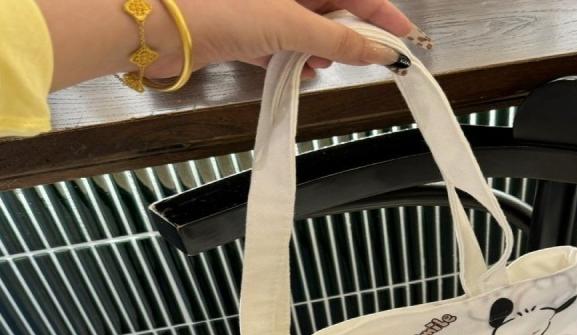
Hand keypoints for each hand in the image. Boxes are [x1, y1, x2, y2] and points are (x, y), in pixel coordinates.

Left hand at [37, 0, 419, 90]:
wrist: (155, 29)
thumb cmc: (214, 7)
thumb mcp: (288, 23)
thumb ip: (338, 39)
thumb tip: (379, 50)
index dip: (380, 13)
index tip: (404, 38)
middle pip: (330, 7)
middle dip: (349, 33)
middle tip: (367, 59)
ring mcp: (260, 5)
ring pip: (306, 27)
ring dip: (320, 50)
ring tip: (322, 66)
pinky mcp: (243, 26)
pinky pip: (280, 41)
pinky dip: (292, 57)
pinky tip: (297, 69)